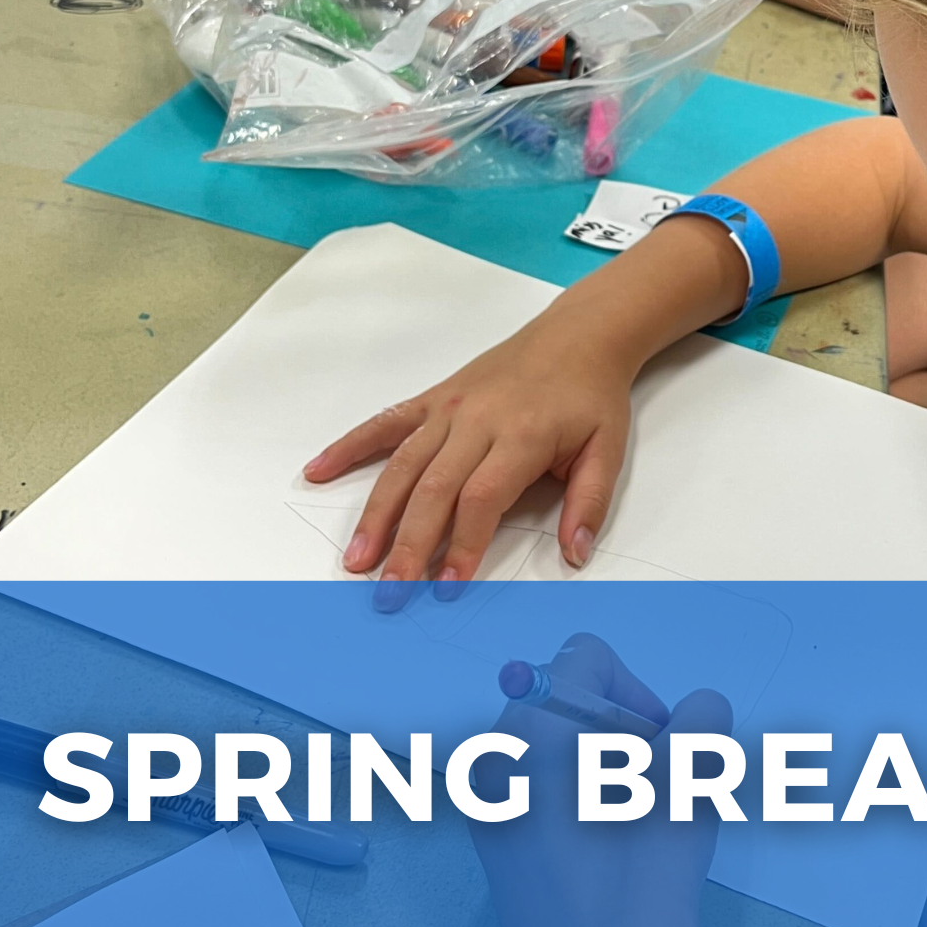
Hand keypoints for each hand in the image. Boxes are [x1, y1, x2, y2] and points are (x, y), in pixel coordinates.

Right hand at [301, 309, 638, 595]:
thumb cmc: (590, 397)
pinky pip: (386, 423)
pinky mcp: (434, 397)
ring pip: (403, 464)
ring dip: (376, 513)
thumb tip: (576, 553)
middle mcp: (476, 420)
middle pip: (433, 488)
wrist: (576, 336)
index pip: (482, 498)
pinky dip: (350, 446)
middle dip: (409, 544)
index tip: (448, 585)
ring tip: (356, 557)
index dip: (463, 543)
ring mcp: (449, 407)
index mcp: (521, 435)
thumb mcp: (608, 450)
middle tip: (389, 591)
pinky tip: (318, 471)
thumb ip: (590, 503)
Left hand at [471, 633, 731, 926]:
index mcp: (531, 725)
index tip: (664, 742)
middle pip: (566, 707)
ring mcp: (490, 811)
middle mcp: (496, 759)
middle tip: (656, 783)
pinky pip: (538, 803)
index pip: (587, 661)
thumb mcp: (691, 772)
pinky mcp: (496, 858)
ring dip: (601, 772)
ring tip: (637, 824)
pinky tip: (610, 857)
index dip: (639, 692)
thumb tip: (700, 711)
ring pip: (553, 758)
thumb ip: (700, 720)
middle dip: (620, 734)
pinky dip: (576, 811)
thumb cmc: (646, 864)